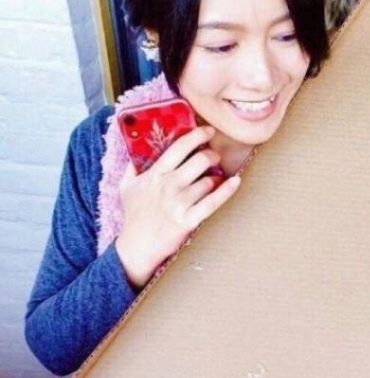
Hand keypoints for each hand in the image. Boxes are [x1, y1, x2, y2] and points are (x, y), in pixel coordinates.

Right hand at [116, 126, 240, 287]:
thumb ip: (132, 167)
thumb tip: (134, 149)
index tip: (208, 131)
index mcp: (155, 174)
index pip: (179, 147)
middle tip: (214, 158)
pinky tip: (236, 182)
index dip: (197, 135)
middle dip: (211, 156)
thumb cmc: (133, 217)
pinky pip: (212, 202)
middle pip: (199, 161)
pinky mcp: (188, 220)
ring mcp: (179, 203)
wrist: (136, 247)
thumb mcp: (125, 187)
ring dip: (215, 178)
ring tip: (214, 180)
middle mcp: (168, 185)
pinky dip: (226, 191)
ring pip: (208, 181)